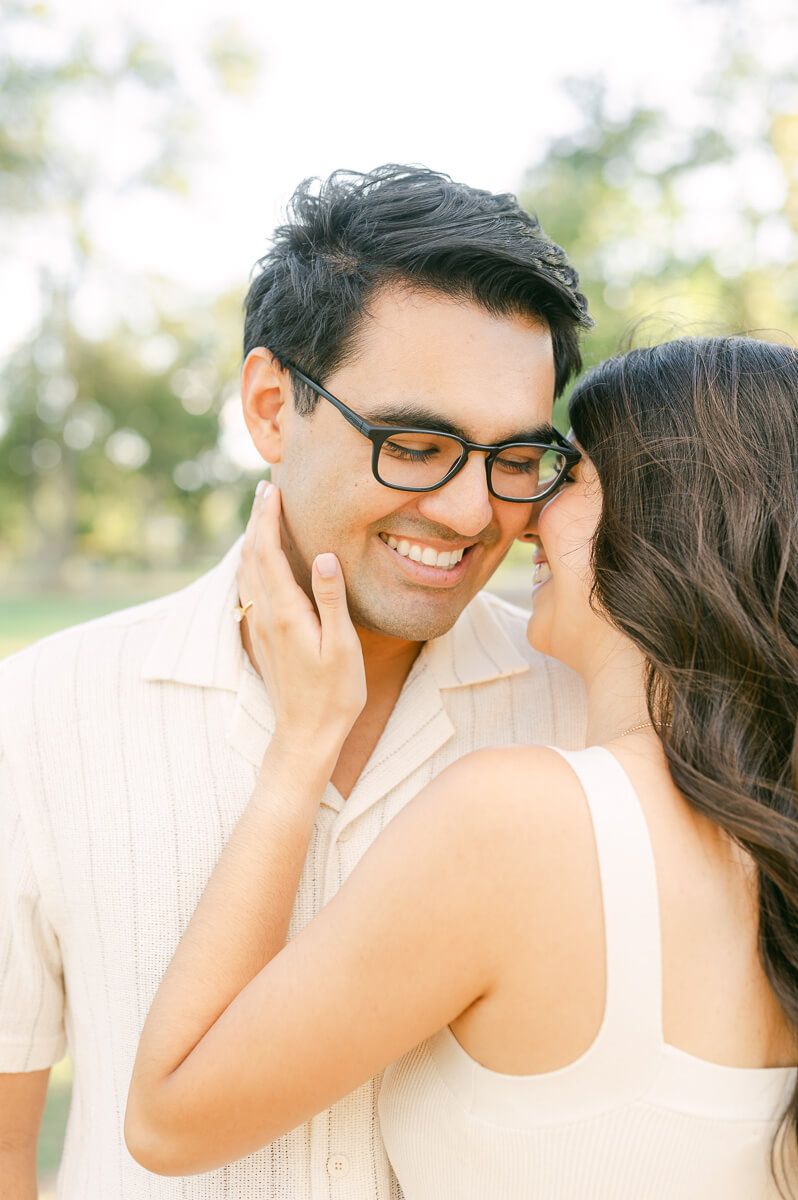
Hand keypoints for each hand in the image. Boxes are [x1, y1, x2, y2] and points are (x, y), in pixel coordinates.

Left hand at [236, 482, 366, 750]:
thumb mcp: (343, 647)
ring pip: (246, 571)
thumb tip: (326, 555)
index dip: (269, 519)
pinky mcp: (261, 637)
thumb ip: (332, 599)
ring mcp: (259, 627)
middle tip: (265, 489)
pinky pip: (249, 587)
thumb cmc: (334, 694)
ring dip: (252, 539)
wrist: (305, 735)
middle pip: (251, 556)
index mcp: (285, 613)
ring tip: (261, 514)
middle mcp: (265, 616)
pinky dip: (252, 562)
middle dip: (257, 520)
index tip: (273, 490)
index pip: (269, 553)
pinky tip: (260, 559)